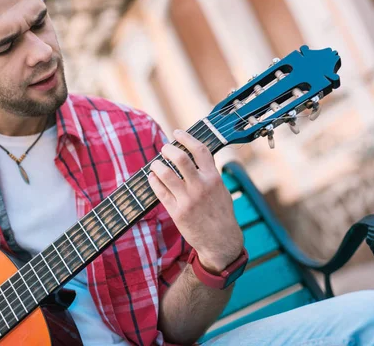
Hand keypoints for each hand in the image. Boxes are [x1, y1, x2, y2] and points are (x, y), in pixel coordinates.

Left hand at [148, 130, 243, 272]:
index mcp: (213, 178)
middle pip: (180, 158)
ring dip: (156, 165)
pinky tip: (152, 177)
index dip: (186, 138)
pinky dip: (153, 181)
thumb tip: (193, 155)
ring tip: (155, 164)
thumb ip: (208, 173)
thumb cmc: (220, 212)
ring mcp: (188, 199)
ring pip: (165, 174)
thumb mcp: (221, 189)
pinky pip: (160, 191)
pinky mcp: (177, 212)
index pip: (200, 150)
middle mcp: (201, 187)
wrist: (220, 241)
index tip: (177, 132)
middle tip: (164, 149)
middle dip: (168, 149)